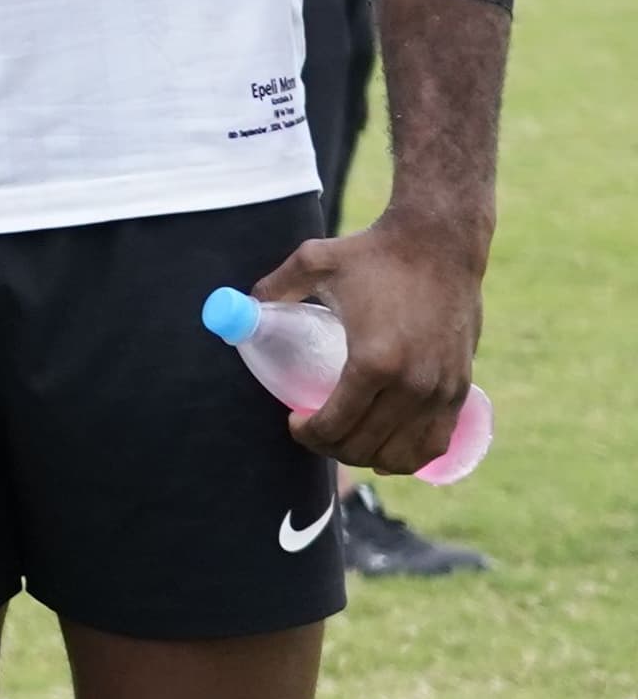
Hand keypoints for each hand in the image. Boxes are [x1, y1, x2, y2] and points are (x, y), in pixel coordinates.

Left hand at [253, 212, 486, 474]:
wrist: (440, 242)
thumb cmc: (373, 253)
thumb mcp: (313, 262)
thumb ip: (273, 287)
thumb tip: (237, 310)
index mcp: (373, 362)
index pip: (334, 425)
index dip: (307, 434)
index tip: (294, 422)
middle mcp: (413, 384)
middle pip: (364, 445)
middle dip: (330, 447)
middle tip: (314, 430)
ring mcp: (442, 390)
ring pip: (401, 455)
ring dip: (368, 457)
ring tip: (347, 439)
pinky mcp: (462, 388)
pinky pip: (436, 444)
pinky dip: (409, 457)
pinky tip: (386, 448)